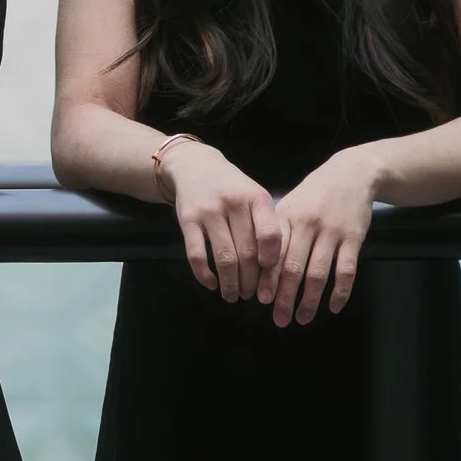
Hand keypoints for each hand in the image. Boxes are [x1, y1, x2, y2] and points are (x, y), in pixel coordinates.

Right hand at [157, 140, 282, 304]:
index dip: (273, 260)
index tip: (271, 275)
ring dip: (230, 283)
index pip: (270, 235)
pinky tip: (211, 284)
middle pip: (247, 253)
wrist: (194, 165)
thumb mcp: (255, 196)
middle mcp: (233, 203)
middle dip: (252, 281)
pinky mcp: (187, 220)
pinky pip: (196, 255)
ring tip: (233, 295)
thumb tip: (273, 269)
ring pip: (224, 258)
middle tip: (253, 295)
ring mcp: (208, 211)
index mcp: (256, 198)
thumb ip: (266, 225)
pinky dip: (204, 275)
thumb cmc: (232, 187)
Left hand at [270, 147, 381, 325]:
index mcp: (285, 218)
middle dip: (284, 297)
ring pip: (318, 273)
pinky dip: (340, 292)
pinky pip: (346, 270)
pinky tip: (334, 307)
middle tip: (279, 319)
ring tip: (303, 318)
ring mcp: (331, 232)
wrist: (351, 173)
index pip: (272, 253)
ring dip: (310, 300)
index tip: (260, 299)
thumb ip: (277, 233)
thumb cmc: (314, 194)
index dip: (266, 278)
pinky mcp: (354, 238)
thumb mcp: (289, 205)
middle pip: (293, 268)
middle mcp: (306, 225)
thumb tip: (259, 267)